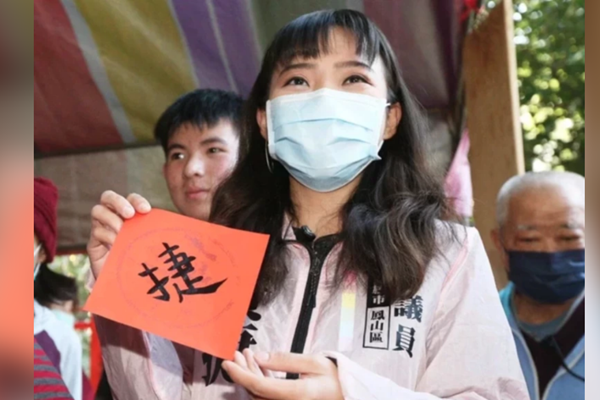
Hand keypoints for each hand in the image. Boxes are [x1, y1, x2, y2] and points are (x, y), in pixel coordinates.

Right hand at [87, 191, 150, 278]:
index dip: (137, 200)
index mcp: (129, 214)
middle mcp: (113, 216)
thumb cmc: (140, 258)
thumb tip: (178, 226)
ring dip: (111, 219)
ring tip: (121, 231)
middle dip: (119, 202)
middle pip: (108, 196)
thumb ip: (154, 232)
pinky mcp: (93, 242)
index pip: (131, 198)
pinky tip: (116, 245)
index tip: (146, 210)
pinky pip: (97, 231)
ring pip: (97, 210)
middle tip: (129, 214)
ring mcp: (101, 227)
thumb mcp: (149, 243)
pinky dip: (107, 236)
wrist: (124, 281)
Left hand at [222, 350, 343, 399]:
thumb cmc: (338, 378)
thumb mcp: (314, 363)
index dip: (241, 374)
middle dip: (244, 372)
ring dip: (251, 376)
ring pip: (261, 395)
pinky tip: (259, 367)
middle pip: (257, 392)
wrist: (353, 395)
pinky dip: (262, 382)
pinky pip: (270, 397)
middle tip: (237, 355)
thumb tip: (259, 357)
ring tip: (247, 356)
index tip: (227, 362)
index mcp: (296, 395)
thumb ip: (285, 360)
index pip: (259, 386)